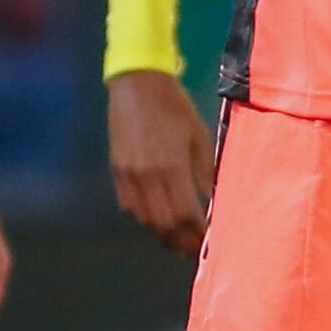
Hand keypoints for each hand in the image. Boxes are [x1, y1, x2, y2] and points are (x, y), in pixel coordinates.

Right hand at [106, 70, 213, 253]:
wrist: (137, 82)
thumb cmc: (174, 106)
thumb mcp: (198, 135)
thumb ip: (206, 172)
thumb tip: (214, 201)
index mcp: (171, 165)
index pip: (184, 214)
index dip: (196, 233)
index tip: (207, 241)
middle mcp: (147, 175)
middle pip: (163, 224)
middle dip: (180, 241)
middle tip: (193, 249)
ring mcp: (128, 174)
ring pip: (144, 218)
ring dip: (162, 233)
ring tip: (177, 238)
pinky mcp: (116, 169)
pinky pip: (128, 205)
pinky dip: (144, 216)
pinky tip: (156, 216)